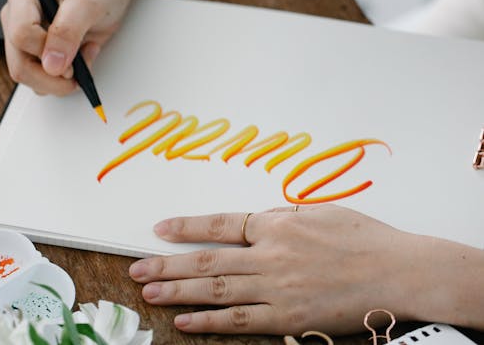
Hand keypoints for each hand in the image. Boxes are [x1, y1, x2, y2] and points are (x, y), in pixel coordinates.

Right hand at [0, 0, 133, 94]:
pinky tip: (81, 58)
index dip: (46, 51)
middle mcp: (17, 19)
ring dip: (62, 78)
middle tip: (81, 67)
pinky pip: (42, 82)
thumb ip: (68, 30)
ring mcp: (25, 40)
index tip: (73, 52)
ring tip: (85, 52)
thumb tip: (51, 65)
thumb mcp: (89, 3)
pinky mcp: (36, 55)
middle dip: (54, 75)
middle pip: (20, 65)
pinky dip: (65, 79)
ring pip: (29, 78)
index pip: (21, 35)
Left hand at [129, 205, 414, 335]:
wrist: (397, 272)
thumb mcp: (320, 212)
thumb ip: (283, 217)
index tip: (160, 229)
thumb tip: (256, 221)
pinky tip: (186, 321)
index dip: (187, 227)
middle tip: (137, 268)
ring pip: (217, 290)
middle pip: (209, 260)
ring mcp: (277, 289)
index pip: (220, 224)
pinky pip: (240, 321)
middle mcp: (270, 255)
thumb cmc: (363, 237)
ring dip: (179, 292)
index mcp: (278, 223)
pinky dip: (210, 321)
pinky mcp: (288, 319)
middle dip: (168, 264)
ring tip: (149, 293)